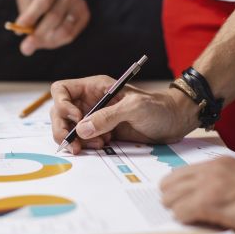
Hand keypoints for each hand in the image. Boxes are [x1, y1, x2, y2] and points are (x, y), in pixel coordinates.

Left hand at [14, 0, 89, 55]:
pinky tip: (48, 39)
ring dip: (47, 41)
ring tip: (35, 43)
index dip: (31, 17)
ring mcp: (80, 4)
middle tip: (25, 47)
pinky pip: (70, 35)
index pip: (43, 1)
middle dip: (38, 34)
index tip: (19, 31)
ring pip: (64, 30)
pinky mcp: (85, 15)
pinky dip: (56, 41)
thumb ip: (25, 14)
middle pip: (54, 17)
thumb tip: (22, 39)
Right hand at [50, 76, 198, 153]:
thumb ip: (108, 117)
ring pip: (70, 129)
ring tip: (98, 144)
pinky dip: (87, 146)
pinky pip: (84, 140)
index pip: (61, 90)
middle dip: (62, 128)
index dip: (61, 104)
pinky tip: (104, 145)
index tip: (76, 118)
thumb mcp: (134, 108)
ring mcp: (95, 118)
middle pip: (60, 112)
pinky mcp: (102, 133)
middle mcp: (90, 101)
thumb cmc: (158, 107)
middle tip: (73, 144)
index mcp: (94, 87)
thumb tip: (82, 129)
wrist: (174, 122)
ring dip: (76, 140)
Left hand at [160, 158, 234, 233]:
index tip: (182, 205)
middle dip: (174, 202)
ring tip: (196, 221)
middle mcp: (211, 170)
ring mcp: (210, 184)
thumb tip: (199, 201)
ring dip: (179, 212)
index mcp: (218, 163)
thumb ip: (222, 185)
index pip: (178, 174)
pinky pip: (181, 212)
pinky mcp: (212, 201)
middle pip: (168, 185)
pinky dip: (186, 221)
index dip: (177, 192)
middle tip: (187, 215)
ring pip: (170, 199)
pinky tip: (202, 225)